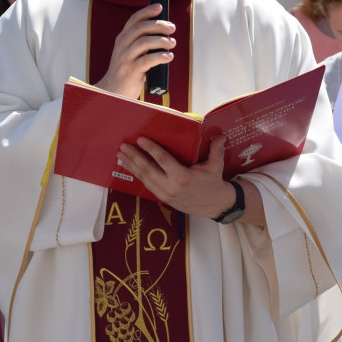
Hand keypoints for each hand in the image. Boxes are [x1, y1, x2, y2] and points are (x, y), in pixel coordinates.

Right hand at [94, 4, 176, 98]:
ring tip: (172, 43)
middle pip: (140, 29)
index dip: (146, 12)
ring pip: (144, 42)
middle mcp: (122, 46)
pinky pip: (147, 60)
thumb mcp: (130, 52)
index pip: (134, 20)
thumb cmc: (127, 69)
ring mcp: (125, 58)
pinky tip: (169, 56)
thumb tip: (164, 32)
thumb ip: (142, 42)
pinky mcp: (131, 70)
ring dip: (162, 40)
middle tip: (172, 28)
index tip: (160, 7)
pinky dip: (160, 56)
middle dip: (158, 25)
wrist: (113, 90)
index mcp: (122, 39)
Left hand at [117, 134, 244, 219]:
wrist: (214, 205)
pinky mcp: (163, 198)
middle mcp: (171, 187)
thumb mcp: (216, 166)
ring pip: (144, 178)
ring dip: (131, 166)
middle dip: (134, 156)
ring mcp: (165, 194)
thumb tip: (220, 136)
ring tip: (121, 155)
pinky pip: (147, 185)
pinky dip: (137, 175)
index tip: (140, 139)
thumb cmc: (213, 184)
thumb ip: (215, 150)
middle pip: (148, 169)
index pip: (163, 160)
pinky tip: (130, 167)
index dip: (151, 149)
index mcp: (183, 177)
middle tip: (123, 146)